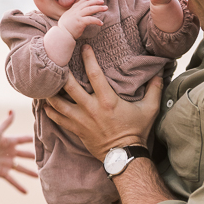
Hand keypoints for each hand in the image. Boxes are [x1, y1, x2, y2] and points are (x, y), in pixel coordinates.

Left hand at [0, 110, 36, 193]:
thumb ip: (6, 122)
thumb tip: (12, 110)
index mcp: (9, 141)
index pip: (23, 140)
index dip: (32, 140)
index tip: (43, 139)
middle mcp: (9, 153)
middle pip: (25, 155)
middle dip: (34, 157)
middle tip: (45, 158)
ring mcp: (7, 163)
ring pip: (21, 168)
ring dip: (30, 173)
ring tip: (39, 176)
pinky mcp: (3, 172)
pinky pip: (12, 180)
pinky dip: (19, 186)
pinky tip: (26, 192)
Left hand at [44, 48, 162, 160]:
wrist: (124, 156)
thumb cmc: (136, 131)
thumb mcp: (150, 109)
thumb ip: (155, 89)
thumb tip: (160, 71)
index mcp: (107, 101)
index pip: (94, 75)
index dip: (88, 59)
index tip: (84, 47)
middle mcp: (91, 109)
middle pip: (69, 87)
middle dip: (62, 72)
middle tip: (57, 59)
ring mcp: (80, 120)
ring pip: (57, 103)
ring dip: (50, 91)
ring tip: (46, 79)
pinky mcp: (75, 129)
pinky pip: (56, 118)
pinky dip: (49, 109)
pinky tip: (44, 101)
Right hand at [57, 0, 107, 39]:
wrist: (61, 35)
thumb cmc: (63, 30)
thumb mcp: (65, 19)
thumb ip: (70, 16)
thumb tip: (74, 16)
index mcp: (71, 11)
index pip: (79, 3)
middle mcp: (75, 12)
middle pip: (87, 4)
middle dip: (95, 2)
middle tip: (102, 1)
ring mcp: (77, 16)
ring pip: (90, 9)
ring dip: (99, 8)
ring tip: (105, 8)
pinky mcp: (80, 22)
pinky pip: (91, 19)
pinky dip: (97, 20)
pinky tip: (101, 23)